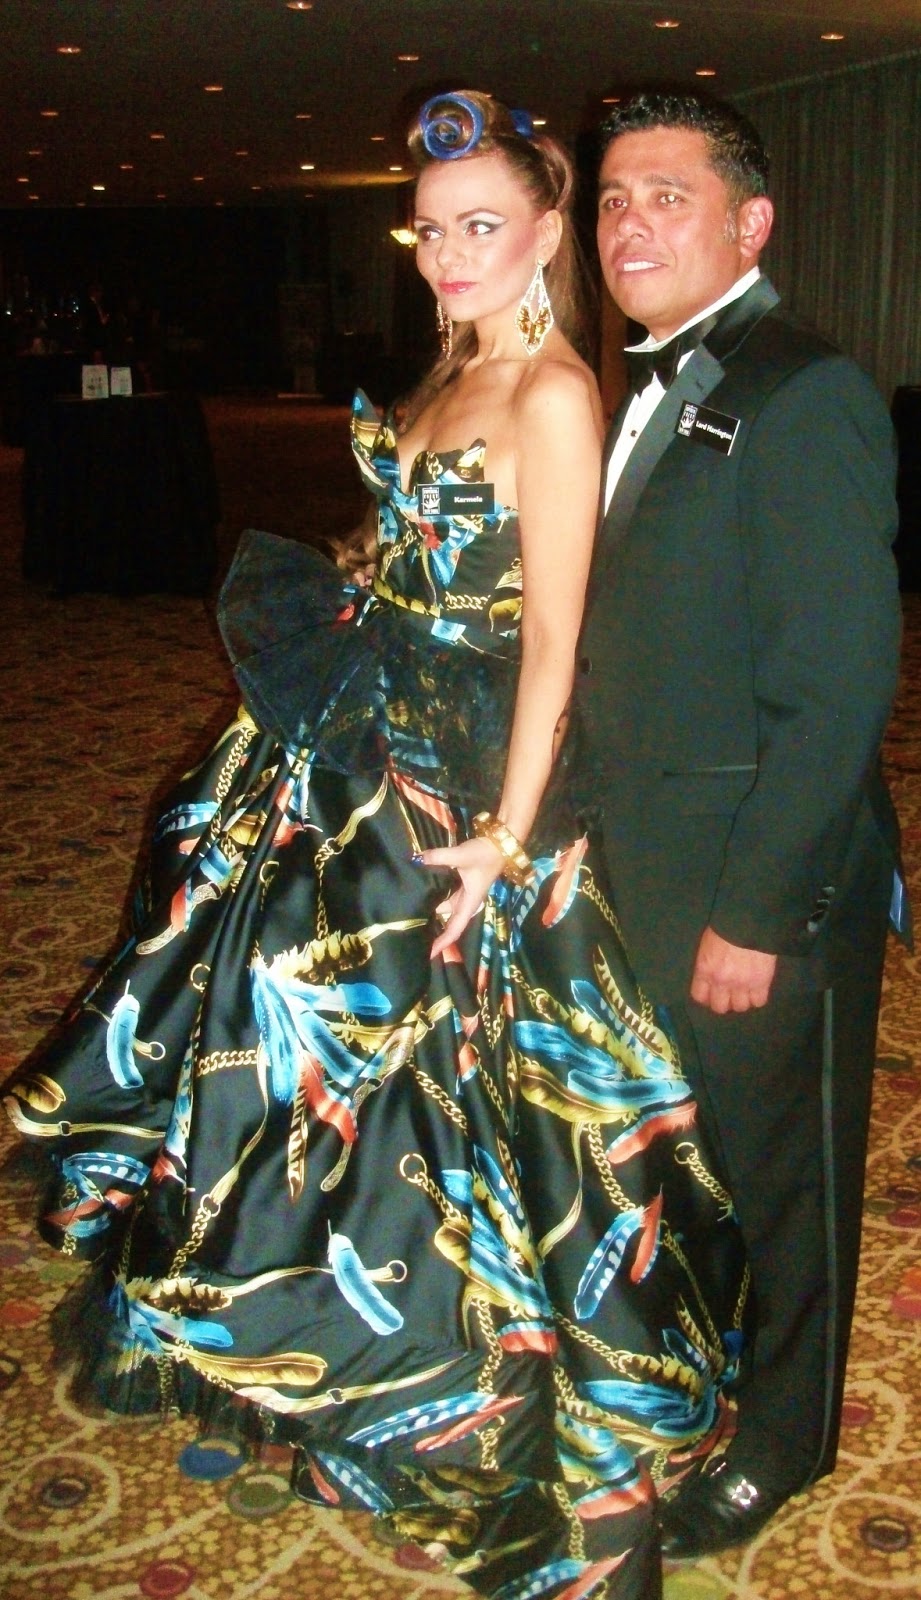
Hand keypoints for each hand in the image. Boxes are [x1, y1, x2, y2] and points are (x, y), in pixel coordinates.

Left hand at [414, 836, 503, 957]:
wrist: (500, 842)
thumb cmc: (486, 854)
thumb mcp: (462, 855)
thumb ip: (439, 857)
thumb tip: (417, 859)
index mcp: (469, 903)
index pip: (454, 929)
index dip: (442, 943)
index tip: (428, 954)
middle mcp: (466, 902)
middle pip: (447, 922)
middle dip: (432, 930)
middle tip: (411, 934)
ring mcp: (463, 893)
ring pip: (444, 906)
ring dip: (431, 910)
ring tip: (410, 914)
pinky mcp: (461, 883)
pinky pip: (445, 894)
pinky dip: (433, 895)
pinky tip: (420, 891)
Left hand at [690, 926, 776, 1013]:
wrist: (749, 921)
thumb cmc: (725, 926)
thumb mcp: (707, 945)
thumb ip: (707, 964)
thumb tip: (710, 975)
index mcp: (705, 970)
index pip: (700, 996)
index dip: (706, 997)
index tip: (712, 994)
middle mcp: (721, 981)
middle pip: (720, 1007)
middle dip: (724, 1001)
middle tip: (729, 994)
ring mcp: (742, 984)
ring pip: (740, 1007)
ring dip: (742, 1000)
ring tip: (745, 991)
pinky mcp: (761, 983)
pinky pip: (759, 1002)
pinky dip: (758, 997)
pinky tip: (758, 989)